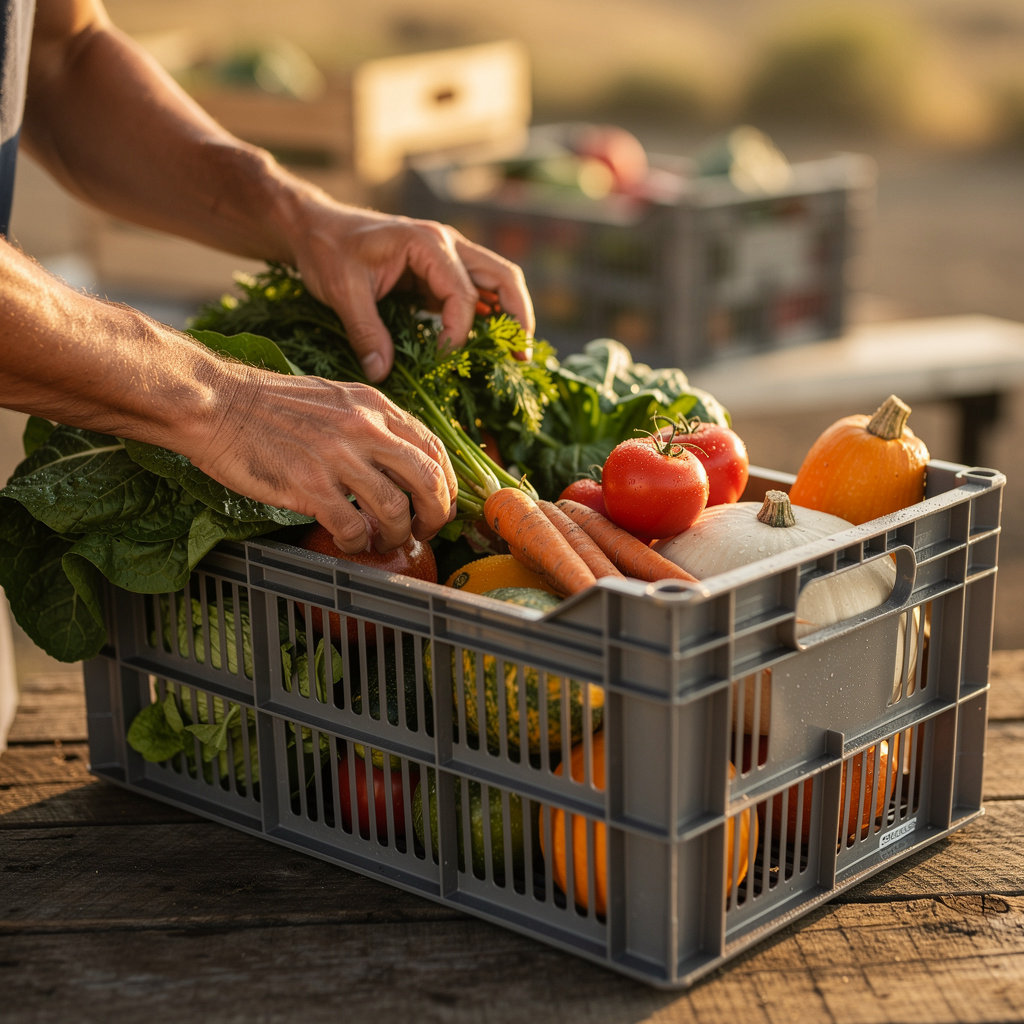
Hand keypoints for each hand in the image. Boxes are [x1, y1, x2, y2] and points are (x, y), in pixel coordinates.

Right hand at [189, 364, 456, 552]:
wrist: (216, 403)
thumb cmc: (269, 404)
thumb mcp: (335, 398)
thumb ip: (371, 424)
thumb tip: (401, 459)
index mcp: (374, 406)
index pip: (434, 449)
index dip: (447, 484)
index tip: (440, 503)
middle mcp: (364, 428)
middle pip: (429, 481)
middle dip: (436, 515)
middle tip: (425, 531)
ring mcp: (338, 457)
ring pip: (395, 510)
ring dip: (395, 535)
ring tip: (381, 540)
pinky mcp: (309, 485)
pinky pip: (352, 528)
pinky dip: (356, 544)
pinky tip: (347, 543)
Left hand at [284, 205, 534, 381]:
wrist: (315, 227)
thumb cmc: (327, 249)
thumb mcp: (341, 290)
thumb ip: (364, 331)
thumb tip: (382, 373)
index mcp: (427, 243)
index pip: (463, 292)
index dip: (459, 330)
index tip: (443, 358)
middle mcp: (447, 244)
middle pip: (502, 276)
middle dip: (518, 316)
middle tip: (522, 356)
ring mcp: (447, 257)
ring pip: (497, 282)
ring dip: (511, 315)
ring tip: (517, 354)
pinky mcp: (440, 274)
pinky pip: (476, 293)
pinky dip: (489, 317)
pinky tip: (490, 345)